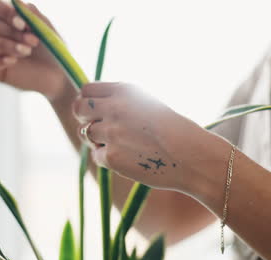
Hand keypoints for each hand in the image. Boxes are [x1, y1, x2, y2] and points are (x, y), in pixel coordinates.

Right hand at [0, 0, 68, 99]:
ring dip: (5, 45)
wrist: (59, 75)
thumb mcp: (46, 29)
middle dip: (12, 32)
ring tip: (26, 52)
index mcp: (6, 19)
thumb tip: (16, 1)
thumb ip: (31, 14)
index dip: (4, 12)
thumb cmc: (52, 50)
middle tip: (34, 42)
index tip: (23, 24)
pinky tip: (12, 62)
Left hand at [73, 82, 208, 191]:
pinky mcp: (111, 157)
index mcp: (125, 91)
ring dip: (97, 139)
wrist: (192, 157)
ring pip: (85, 133)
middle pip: (78, 108)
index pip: (87, 90)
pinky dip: (107, 158)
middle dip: (84, 117)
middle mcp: (114, 108)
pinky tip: (128, 158)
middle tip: (99, 126)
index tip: (95, 109)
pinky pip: (97, 155)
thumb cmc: (176, 130)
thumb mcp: (149, 103)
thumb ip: (121, 101)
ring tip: (121, 143)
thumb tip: (92, 105)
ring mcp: (110, 133)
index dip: (88, 100)